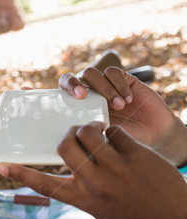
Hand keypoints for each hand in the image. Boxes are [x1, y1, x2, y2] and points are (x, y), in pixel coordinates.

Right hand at [0, 122, 186, 218]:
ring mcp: (116, 169)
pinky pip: (115, 132)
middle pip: (64, 147)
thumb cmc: (135, 216)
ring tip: (100, 133)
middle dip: (67, 136)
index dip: (20, 175)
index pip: (45, 186)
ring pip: (88, 132)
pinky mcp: (136, 156)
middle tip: (77, 136)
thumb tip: (70, 168)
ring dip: (90, 127)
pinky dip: (114, 131)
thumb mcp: (102, 211)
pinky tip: (120, 140)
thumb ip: (84, 191)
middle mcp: (95, 185)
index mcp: (83, 201)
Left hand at [59, 67, 186, 166]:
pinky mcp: (124, 80)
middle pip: (77, 77)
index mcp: (82, 109)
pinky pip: (115, 73)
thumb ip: (85, 139)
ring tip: (119, 106)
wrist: (153, 137)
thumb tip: (68, 139)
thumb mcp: (99, 145)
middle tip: (83, 96)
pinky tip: (128, 100)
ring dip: (106, 89)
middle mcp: (93, 95)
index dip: (67, 87)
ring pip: (96, 74)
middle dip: (77, 82)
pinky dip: (120, 85)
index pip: (65, 90)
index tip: (78, 97)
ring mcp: (108, 86)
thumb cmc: (124, 145)